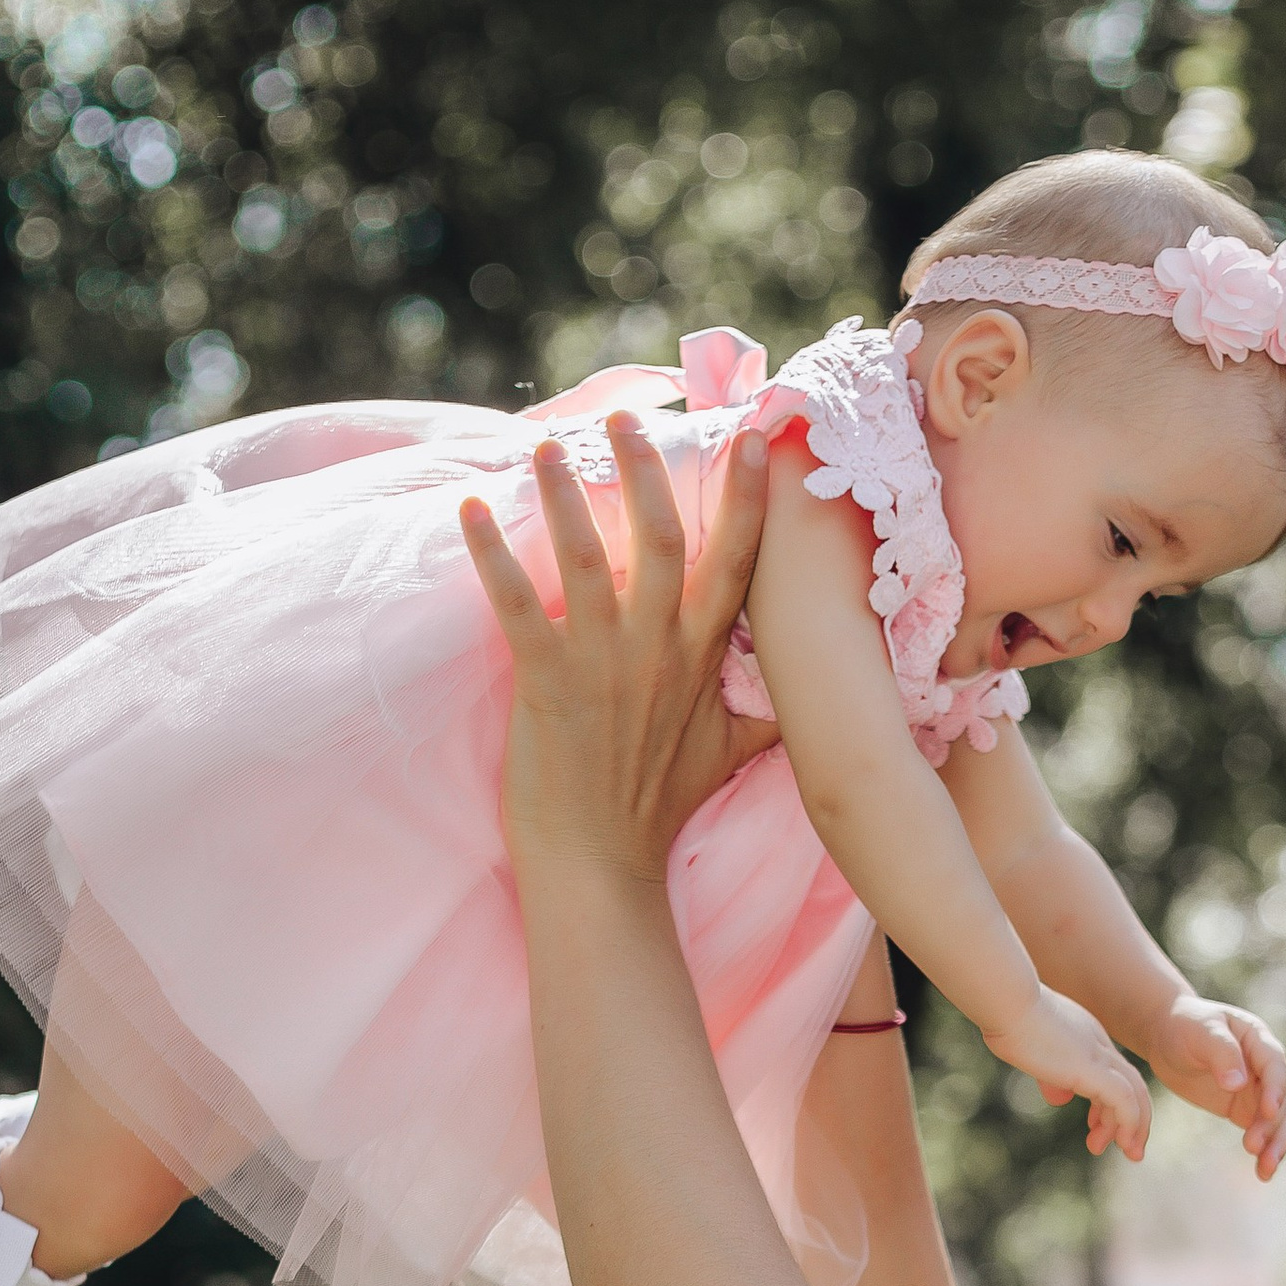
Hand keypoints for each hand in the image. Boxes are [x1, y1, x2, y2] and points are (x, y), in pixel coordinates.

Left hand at [460, 416, 775, 888]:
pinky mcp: (548, 683)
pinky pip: (517, 604)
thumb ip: (767, 710)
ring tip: (543, 445)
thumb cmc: (658, 809)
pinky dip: (491, 554)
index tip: (749, 440)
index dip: (744, 500)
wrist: (601, 867)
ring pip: (588, 558)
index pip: (735, 565)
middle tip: (624, 418)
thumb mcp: (731, 756)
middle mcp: (658, 651)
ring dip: (564, 494)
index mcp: (702, 659)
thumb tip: (816, 692)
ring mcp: (603, 665)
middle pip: (660, 540)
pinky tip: (469, 509)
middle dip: (645, 471)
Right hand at [982, 986, 1151, 1161]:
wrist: (1006, 1000)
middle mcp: (1098, 1044)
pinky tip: (1122, 1142)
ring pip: (1134, 1094)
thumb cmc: (1006, 1019)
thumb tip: (1060, 1098)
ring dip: (1134, 1127)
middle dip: (1132, 1119)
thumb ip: (1050, 1074)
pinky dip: (1129, 1122)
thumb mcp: (1031, 1051)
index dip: (1109, 1104)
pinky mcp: (1091, 1068)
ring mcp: (1097, 1055)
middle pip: (1131, 1084)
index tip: (1097, 1126)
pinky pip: (1124, 1100)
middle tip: (1127, 1149)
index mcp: (1085, 1036)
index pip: (1111, 1073)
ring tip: (1129, 1153)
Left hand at [1137, 990, 1285, 1180]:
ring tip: (1264, 1171)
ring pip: (1278, 1120)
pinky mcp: (1245, 1108)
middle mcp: (1265, 1066)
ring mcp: (1257, 1089)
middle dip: (1271, 1125)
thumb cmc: (1185, 1026)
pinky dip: (1265, 1150)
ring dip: (1275, 1144)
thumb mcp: (1200, 1032)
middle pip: (1280, 1098)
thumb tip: (1239, 1084)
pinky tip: (1262, 1172)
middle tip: (1252, 1147)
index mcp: (1258, 1039)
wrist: (1167, 1035)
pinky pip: (1263, 1130)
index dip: (1274, 1089)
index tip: (1267, 1111)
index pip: (1274, 1066)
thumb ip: (1221, 1054)